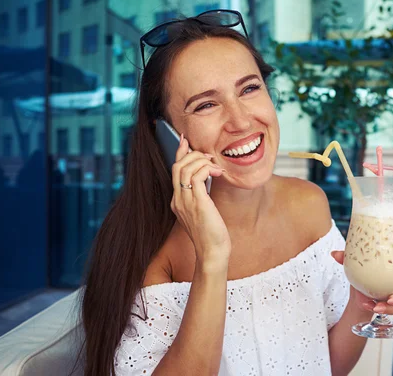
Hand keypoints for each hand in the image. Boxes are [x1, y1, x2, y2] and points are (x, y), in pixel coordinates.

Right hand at [171, 134, 230, 269]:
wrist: (212, 252)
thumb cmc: (211, 234)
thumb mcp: (204, 211)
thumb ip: (201, 196)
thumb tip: (208, 179)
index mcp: (177, 201)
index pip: (175, 171)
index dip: (180, 153)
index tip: (186, 141)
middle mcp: (178, 200)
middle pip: (177, 166)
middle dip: (193, 154)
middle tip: (209, 156)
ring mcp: (186, 202)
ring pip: (186, 168)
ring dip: (202, 161)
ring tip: (215, 166)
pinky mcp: (197, 203)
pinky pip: (197, 177)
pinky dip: (207, 169)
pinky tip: (218, 173)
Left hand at [331, 246, 392, 314]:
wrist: (358, 294)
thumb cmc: (361, 274)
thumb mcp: (354, 265)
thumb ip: (346, 258)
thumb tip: (334, 254)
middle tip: (391, 298)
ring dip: (392, 306)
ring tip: (377, 307)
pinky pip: (392, 309)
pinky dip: (381, 309)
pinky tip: (369, 306)